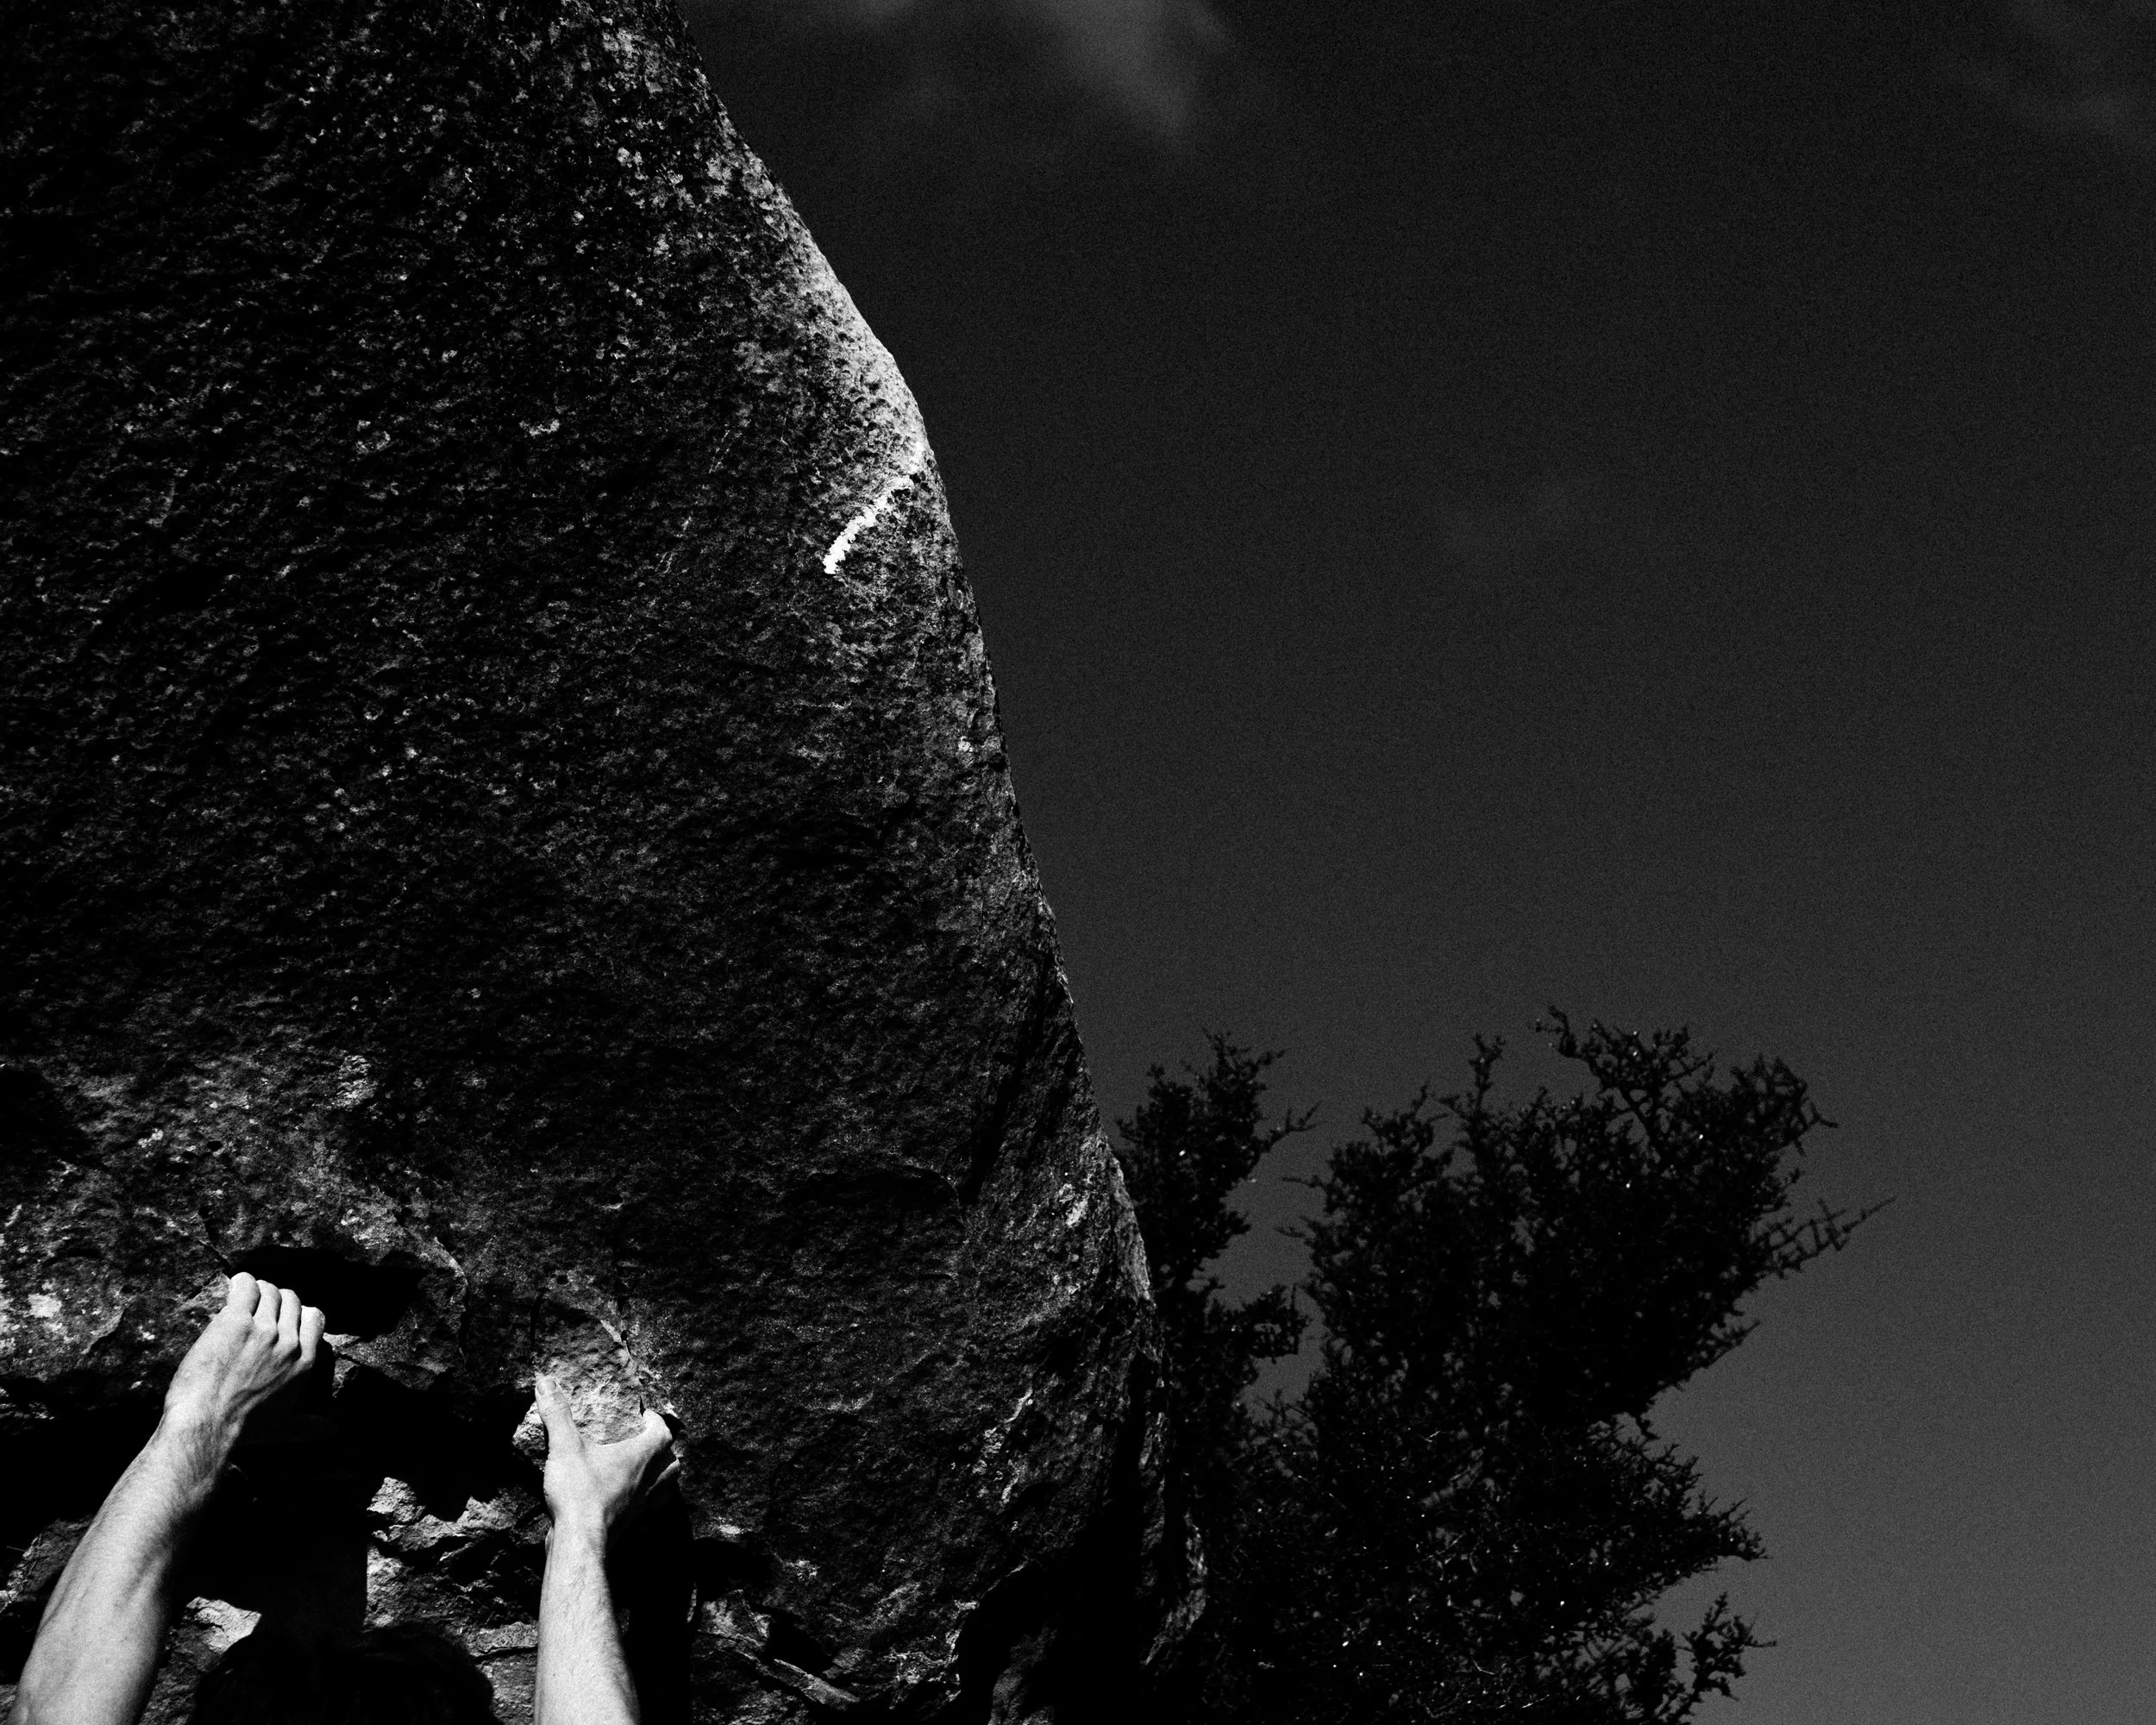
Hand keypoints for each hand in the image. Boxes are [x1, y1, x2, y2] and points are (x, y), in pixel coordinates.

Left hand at [161, 1272, 325, 1448]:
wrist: (207, 1426)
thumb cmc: (243, 1429)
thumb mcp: (284, 1428)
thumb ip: (309, 1425)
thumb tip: (334, 1433)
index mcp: (304, 1362)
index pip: (314, 1317)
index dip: (298, 1312)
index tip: (283, 1317)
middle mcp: (289, 1342)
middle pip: (291, 1299)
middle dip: (275, 1299)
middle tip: (257, 1306)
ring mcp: (263, 1329)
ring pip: (268, 1290)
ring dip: (256, 1290)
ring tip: (242, 1297)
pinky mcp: (235, 1321)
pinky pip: (245, 1287)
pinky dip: (240, 1283)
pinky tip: (233, 1286)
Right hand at [534, 1374, 677, 1541]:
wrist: (579, 1542)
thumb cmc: (579, 1493)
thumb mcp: (565, 1447)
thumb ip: (557, 1414)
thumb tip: (546, 1381)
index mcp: (641, 1457)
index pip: (663, 1432)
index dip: (655, 1421)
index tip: (642, 1414)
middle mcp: (649, 1481)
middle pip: (673, 1462)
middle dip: (664, 1450)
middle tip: (644, 1441)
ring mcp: (641, 1506)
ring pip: (665, 1488)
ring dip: (659, 1476)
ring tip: (640, 1469)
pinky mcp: (629, 1524)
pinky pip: (646, 1509)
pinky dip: (642, 1500)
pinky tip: (623, 1497)